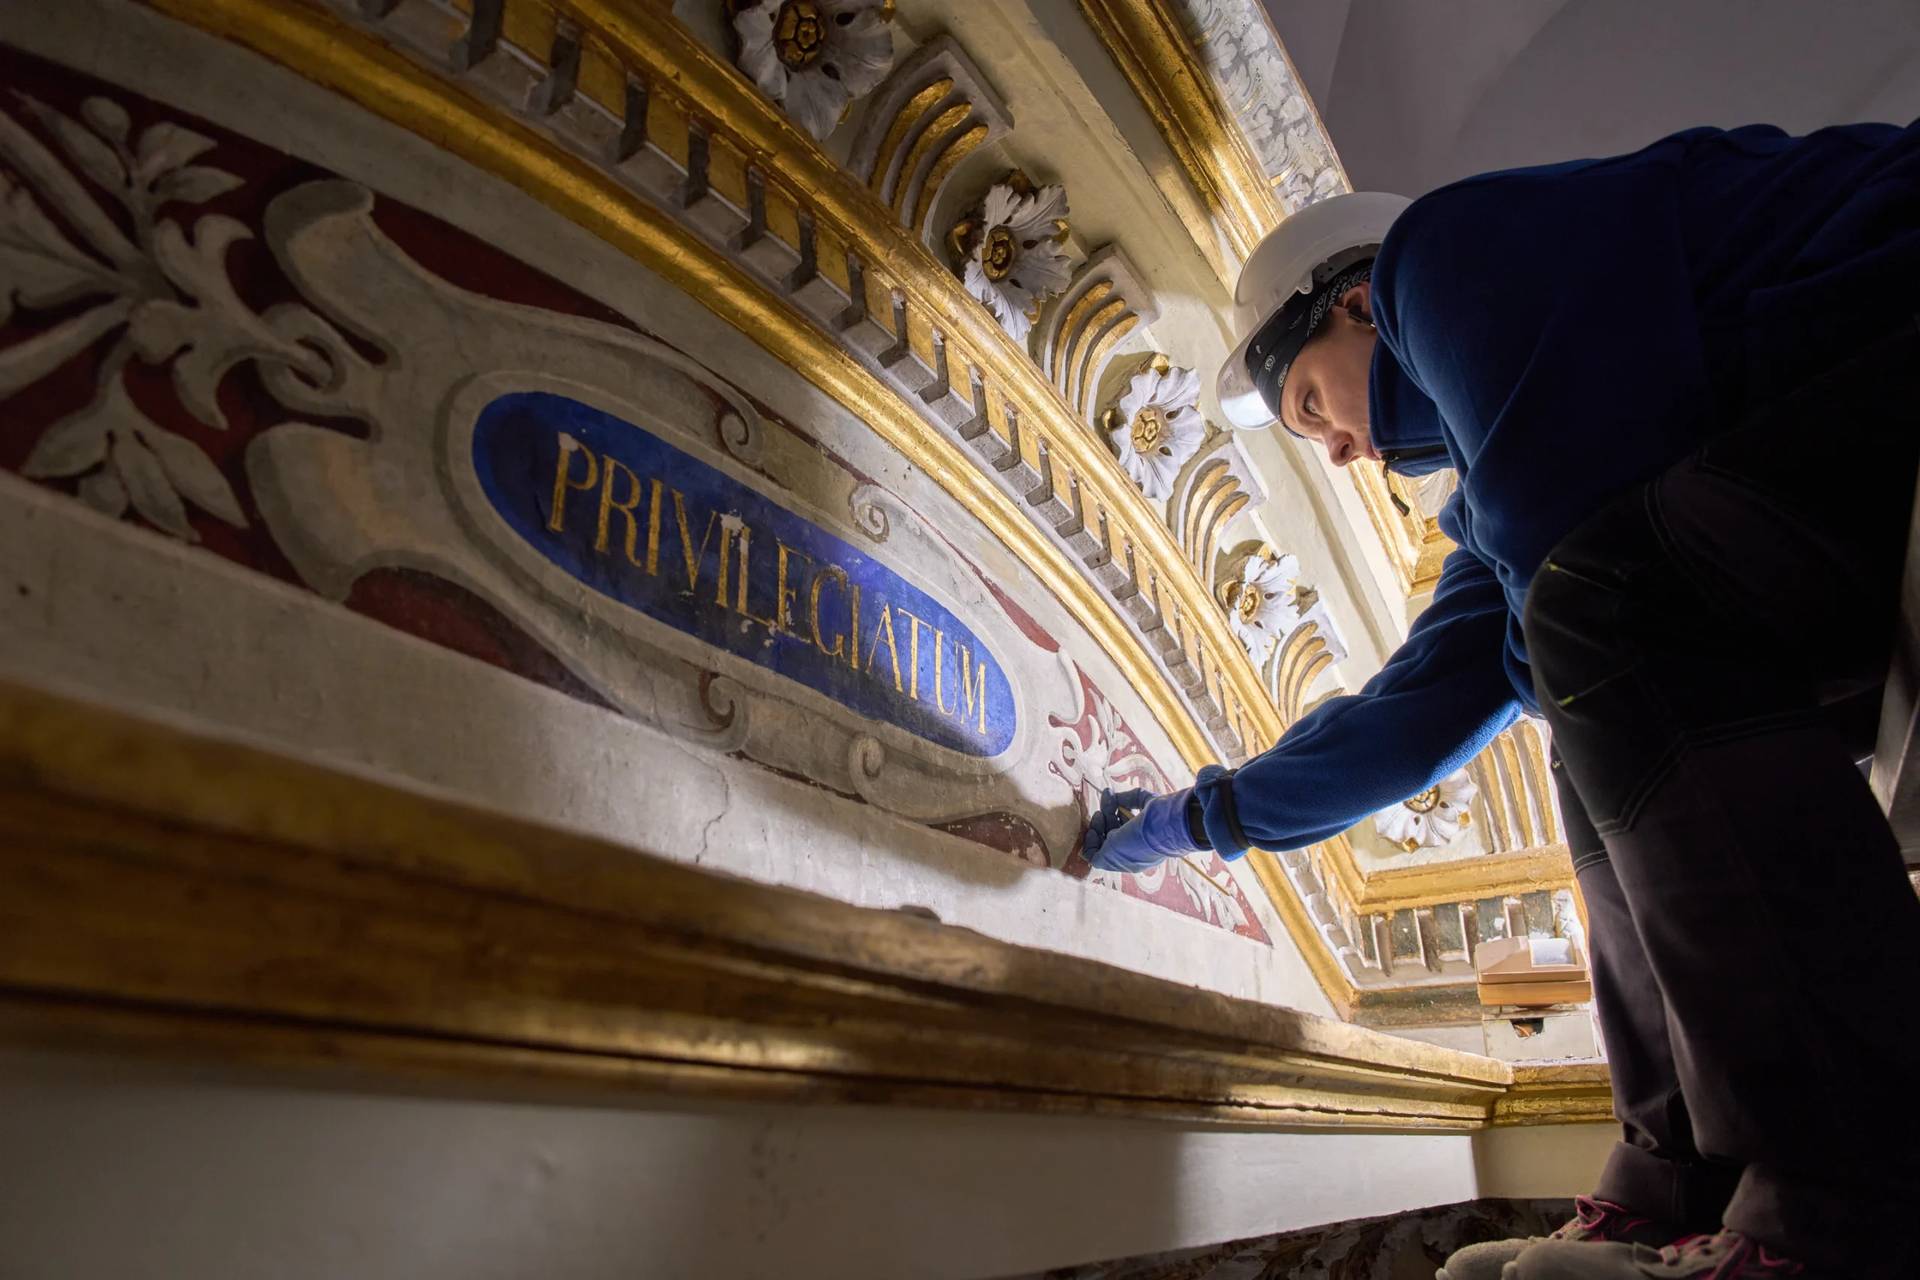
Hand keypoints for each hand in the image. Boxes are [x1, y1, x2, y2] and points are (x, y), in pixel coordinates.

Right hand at [1083, 786, 1199, 873]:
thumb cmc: (1162, 817)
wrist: (1163, 828)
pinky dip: (1090, 840)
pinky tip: (1096, 825)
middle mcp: (1132, 853)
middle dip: (1107, 812)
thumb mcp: (1146, 802)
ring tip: (1101, 811)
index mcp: (1145, 843)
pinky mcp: (1108, 860)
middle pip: (1112, 833)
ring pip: (1102, 843)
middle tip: (1107, 796)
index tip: (1112, 794)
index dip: (1117, 811)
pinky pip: (1092, 855)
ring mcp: (1120, 859)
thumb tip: (1114, 796)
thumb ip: (1131, 798)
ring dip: (1098, 825)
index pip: (1125, 828)